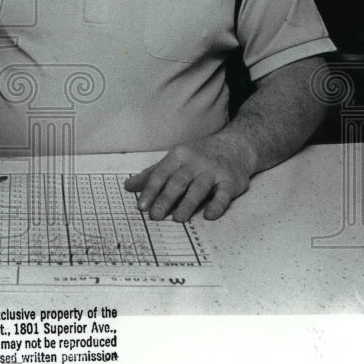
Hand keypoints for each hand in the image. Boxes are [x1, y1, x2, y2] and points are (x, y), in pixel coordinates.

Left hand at [123, 135, 254, 220]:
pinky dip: (217, 205)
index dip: (150, 190)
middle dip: (165, 199)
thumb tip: (128, 186)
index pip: (161, 174)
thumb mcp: (175, 159)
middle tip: (155, 216)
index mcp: (179, 156)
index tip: (141, 206)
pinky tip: (209, 215)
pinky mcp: (230, 181)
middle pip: (178, 181)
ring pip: (199, 188)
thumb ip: (152, 174)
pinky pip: (224, 194)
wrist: (236, 145)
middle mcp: (195, 162)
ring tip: (178, 219)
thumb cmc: (199, 156)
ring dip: (188, 203)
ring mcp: (214, 171)